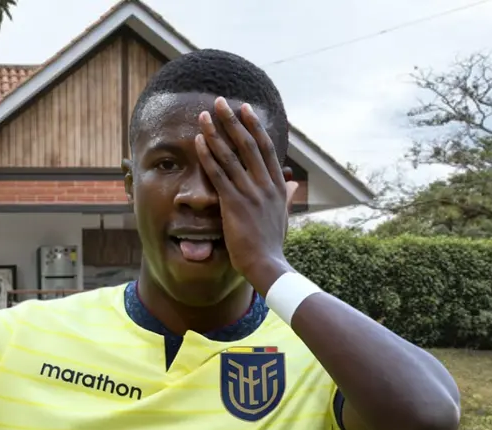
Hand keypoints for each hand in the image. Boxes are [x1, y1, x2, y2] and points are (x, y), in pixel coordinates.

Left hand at [194, 97, 296, 292]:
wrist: (267, 265)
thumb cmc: (271, 244)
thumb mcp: (282, 216)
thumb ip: (285, 197)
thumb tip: (292, 186)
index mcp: (276, 186)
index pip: (266, 148)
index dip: (255, 127)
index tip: (246, 110)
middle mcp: (265, 184)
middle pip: (249, 144)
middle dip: (233, 121)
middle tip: (221, 101)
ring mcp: (250, 193)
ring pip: (231, 155)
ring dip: (216, 132)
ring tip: (204, 115)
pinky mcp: (234, 204)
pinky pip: (219, 174)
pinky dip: (208, 156)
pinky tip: (199, 142)